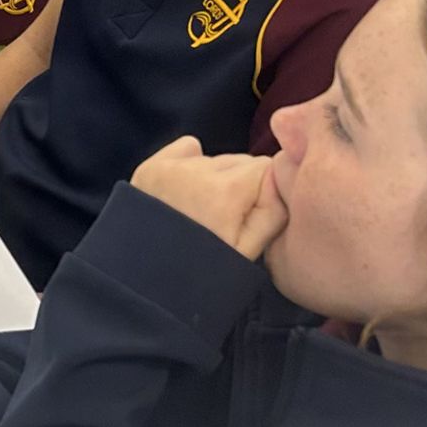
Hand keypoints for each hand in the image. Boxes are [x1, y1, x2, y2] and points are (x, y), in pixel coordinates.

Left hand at [132, 137, 287, 260]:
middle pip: (239, 161)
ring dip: (215, 177)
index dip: (264, 191)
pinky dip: (191, 162)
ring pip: (214, 159)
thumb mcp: (249, 251)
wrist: (147, 279)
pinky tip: (186, 191)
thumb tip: (279, 176)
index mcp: (226, 191)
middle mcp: (198, 170)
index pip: (266, 167)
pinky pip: (186, 147)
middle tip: (226, 217)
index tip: (251, 214)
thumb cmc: (204, 270)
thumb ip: (273, 210)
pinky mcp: (151, 167)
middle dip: (241, 184)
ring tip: (203, 211)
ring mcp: (171, 166)